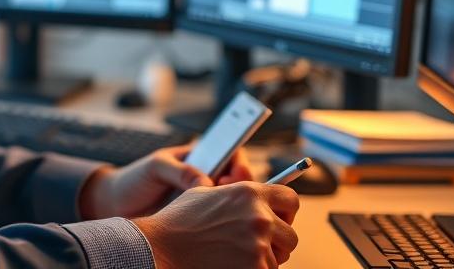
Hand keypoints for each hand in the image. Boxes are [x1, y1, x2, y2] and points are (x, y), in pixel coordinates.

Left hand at [79, 143, 252, 219]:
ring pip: (233, 201)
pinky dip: (224, 221)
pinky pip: (219, 220)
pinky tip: (216, 224)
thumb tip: (206, 182)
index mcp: (198, 156)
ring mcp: (204, 199)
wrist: (116, 205)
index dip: (240, 162)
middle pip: (238, 179)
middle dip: (242, 186)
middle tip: (229, 191)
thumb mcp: (155, 166)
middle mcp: (205, 176)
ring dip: (235, 205)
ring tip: (222, 208)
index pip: (231, 153)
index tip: (238, 172)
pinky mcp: (199, 220)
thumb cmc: (135, 179)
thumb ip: (180, 170)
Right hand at [133, 182, 299, 268]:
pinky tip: (232, 264)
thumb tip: (254, 198)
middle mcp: (259, 217)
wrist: (162, 248)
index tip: (278, 218)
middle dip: (277, 241)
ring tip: (237, 255)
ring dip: (265, 259)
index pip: (291, 199)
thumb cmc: (179, 222)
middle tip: (256, 245)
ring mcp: (258, 245)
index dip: (285, 211)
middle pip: (290, 235)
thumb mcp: (206, 193)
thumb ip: (235, 193)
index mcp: (249, 193)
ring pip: (280, 258)